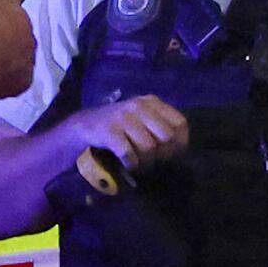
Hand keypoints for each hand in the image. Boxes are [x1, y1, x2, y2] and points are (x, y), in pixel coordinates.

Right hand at [68, 98, 190, 180]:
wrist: (86, 124)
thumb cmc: (121, 124)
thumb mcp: (143, 117)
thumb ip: (161, 126)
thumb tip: (180, 148)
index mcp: (152, 102)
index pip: (179, 123)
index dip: (181, 142)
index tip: (175, 153)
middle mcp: (139, 106)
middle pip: (166, 136)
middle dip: (164, 154)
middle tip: (156, 161)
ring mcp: (123, 118)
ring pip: (148, 147)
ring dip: (146, 161)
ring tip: (141, 164)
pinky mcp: (109, 131)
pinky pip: (128, 153)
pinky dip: (131, 163)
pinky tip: (129, 165)